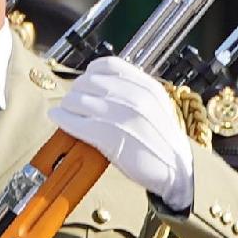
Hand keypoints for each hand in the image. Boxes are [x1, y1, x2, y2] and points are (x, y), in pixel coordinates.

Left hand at [53, 55, 203, 211]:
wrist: (178, 171)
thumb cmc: (164, 143)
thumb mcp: (158, 107)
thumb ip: (135, 92)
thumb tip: (103, 87)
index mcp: (147, 87)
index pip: (109, 65)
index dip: (92, 72)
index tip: (88, 80)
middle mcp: (134, 97)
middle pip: (89, 82)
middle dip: (77, 91)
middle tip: (75, 102)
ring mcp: (120, 116)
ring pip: (78, 100)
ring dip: (68, 106)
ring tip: (67, 112)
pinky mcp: (108, 136)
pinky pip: (75, 121)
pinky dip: (62, 118)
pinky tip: (59, 119)